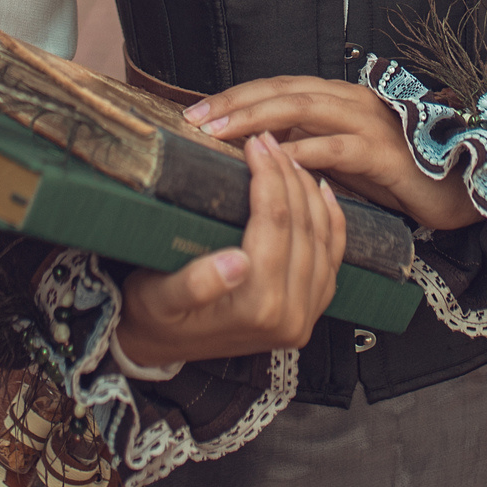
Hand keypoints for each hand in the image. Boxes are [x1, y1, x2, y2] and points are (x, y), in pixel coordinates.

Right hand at [115, 133, 346, 367]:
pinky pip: (333, 258)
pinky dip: (333, 221)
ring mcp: (305, 316)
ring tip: (288, 157)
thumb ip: (197, 284)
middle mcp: (291, 317)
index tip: (254, 144)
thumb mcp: (159, 297)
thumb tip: (236, 262)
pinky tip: (323, 192)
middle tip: (269, 141)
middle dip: (287, 176)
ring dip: (309, 192)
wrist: (158, 345)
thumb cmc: (153, 314)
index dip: (267, 178)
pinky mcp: (310, 311)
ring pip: (323, 238)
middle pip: (302, 227)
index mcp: (258, 309)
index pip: (273, 225)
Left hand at [188, 76, 480, 233]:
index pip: (278, 87)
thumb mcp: (342, 161)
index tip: (196, 112)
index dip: (236, 96)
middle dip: (236, 102)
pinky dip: (301, 151)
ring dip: (257, 119)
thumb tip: (255, 154)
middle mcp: (352, 101)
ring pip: (304, 107)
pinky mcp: (385, 152)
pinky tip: (273, 162)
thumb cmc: (397, 177)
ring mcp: (370, 122)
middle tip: (196, 119)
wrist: (459, 192)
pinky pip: (335, 147)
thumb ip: (307, 148)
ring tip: (220, 134)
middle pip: (284, 90)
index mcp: (339, 100)